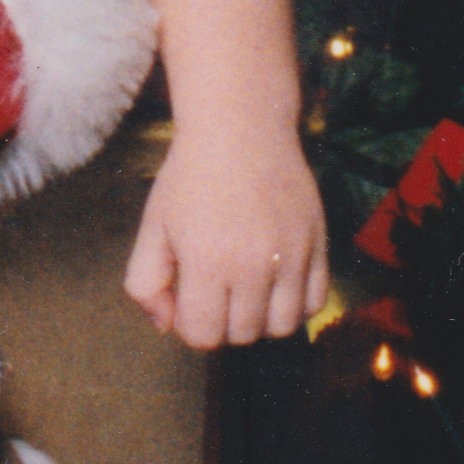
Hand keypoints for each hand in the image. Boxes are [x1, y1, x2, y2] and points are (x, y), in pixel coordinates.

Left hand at [125, 121, 327, 347]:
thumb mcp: (152, 226)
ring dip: (259, 318)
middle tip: (213, 286)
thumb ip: (145, 282)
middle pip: (242, 335)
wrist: (239, 128)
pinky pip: (315, 304)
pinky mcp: (317, 244)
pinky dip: (295, 305)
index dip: (190, 325)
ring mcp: (291, 256)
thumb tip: (165, 326)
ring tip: (244, 286)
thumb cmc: (190, 178)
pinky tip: (274, 281)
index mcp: (205, 260)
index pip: (203, 335)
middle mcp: (253, 264)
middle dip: (222, 321)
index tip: (187, 297)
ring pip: (281, 327)